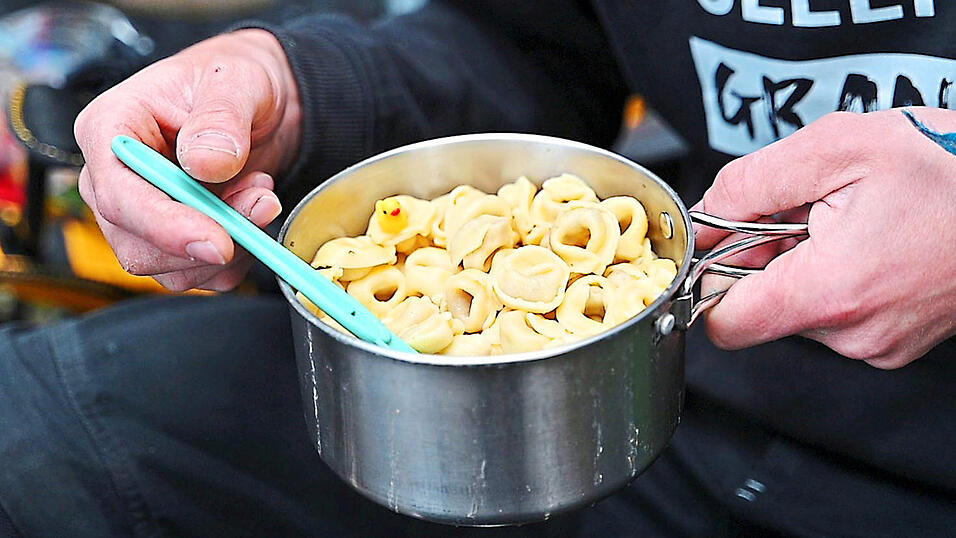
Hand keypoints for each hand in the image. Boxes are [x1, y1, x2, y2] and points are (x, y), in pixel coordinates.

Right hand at [74, 29, 300, 290]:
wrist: (261, 104)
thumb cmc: (234, 81)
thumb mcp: (235, 81)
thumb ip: (221, 118)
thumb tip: (206, 163)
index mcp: (111, 131)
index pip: (118, 196)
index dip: (165, 227)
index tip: (218, 241)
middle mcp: (116, 180)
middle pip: (139, 245)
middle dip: (210, 237)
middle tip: (261, 201)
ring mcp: (144, 215)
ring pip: (173, 268)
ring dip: (231, 245)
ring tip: (261, 193)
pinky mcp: (176, 239)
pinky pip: (203, 274)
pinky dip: (240, 257)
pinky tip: (253, 214)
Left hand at [694, 108, 955, 368]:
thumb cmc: (950, 167)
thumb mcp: (838, 146)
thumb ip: (751, 182)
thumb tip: (707, 214)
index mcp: (832, 291)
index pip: (726, 324)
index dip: (711, 277)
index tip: (724, 243)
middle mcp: (855, 333)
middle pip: (761, 309)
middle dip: (766, 256)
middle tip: (807, 210)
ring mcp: (879, 344)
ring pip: (799, 308)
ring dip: (804, 262)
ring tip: (850, 220)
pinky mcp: (896, 342)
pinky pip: (837, 313)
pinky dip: (836, 275)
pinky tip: (869, 240)